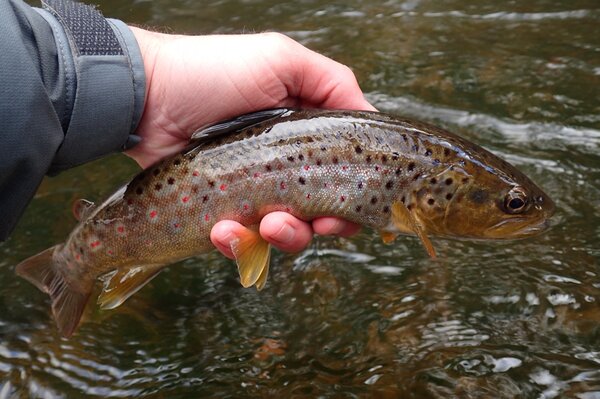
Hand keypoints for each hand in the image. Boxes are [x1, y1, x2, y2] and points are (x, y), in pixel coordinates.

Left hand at [128, 28, 373, 256]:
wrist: (146, 95)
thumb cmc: (212, 69)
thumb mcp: (282, 59)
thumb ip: (333, 83)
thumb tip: (371, 117)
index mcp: (305, 136)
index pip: (343, 175)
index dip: (353, 197)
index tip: (349, 207)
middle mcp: (284, 167)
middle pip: (321, 213)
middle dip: (322, 225)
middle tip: (315, 223)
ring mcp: (253, 192)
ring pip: (285, 234)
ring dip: (284, 237)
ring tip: (265, 224)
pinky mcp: (222, 212)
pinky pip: (240, 242)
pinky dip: (236, 242)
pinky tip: (223, 228)